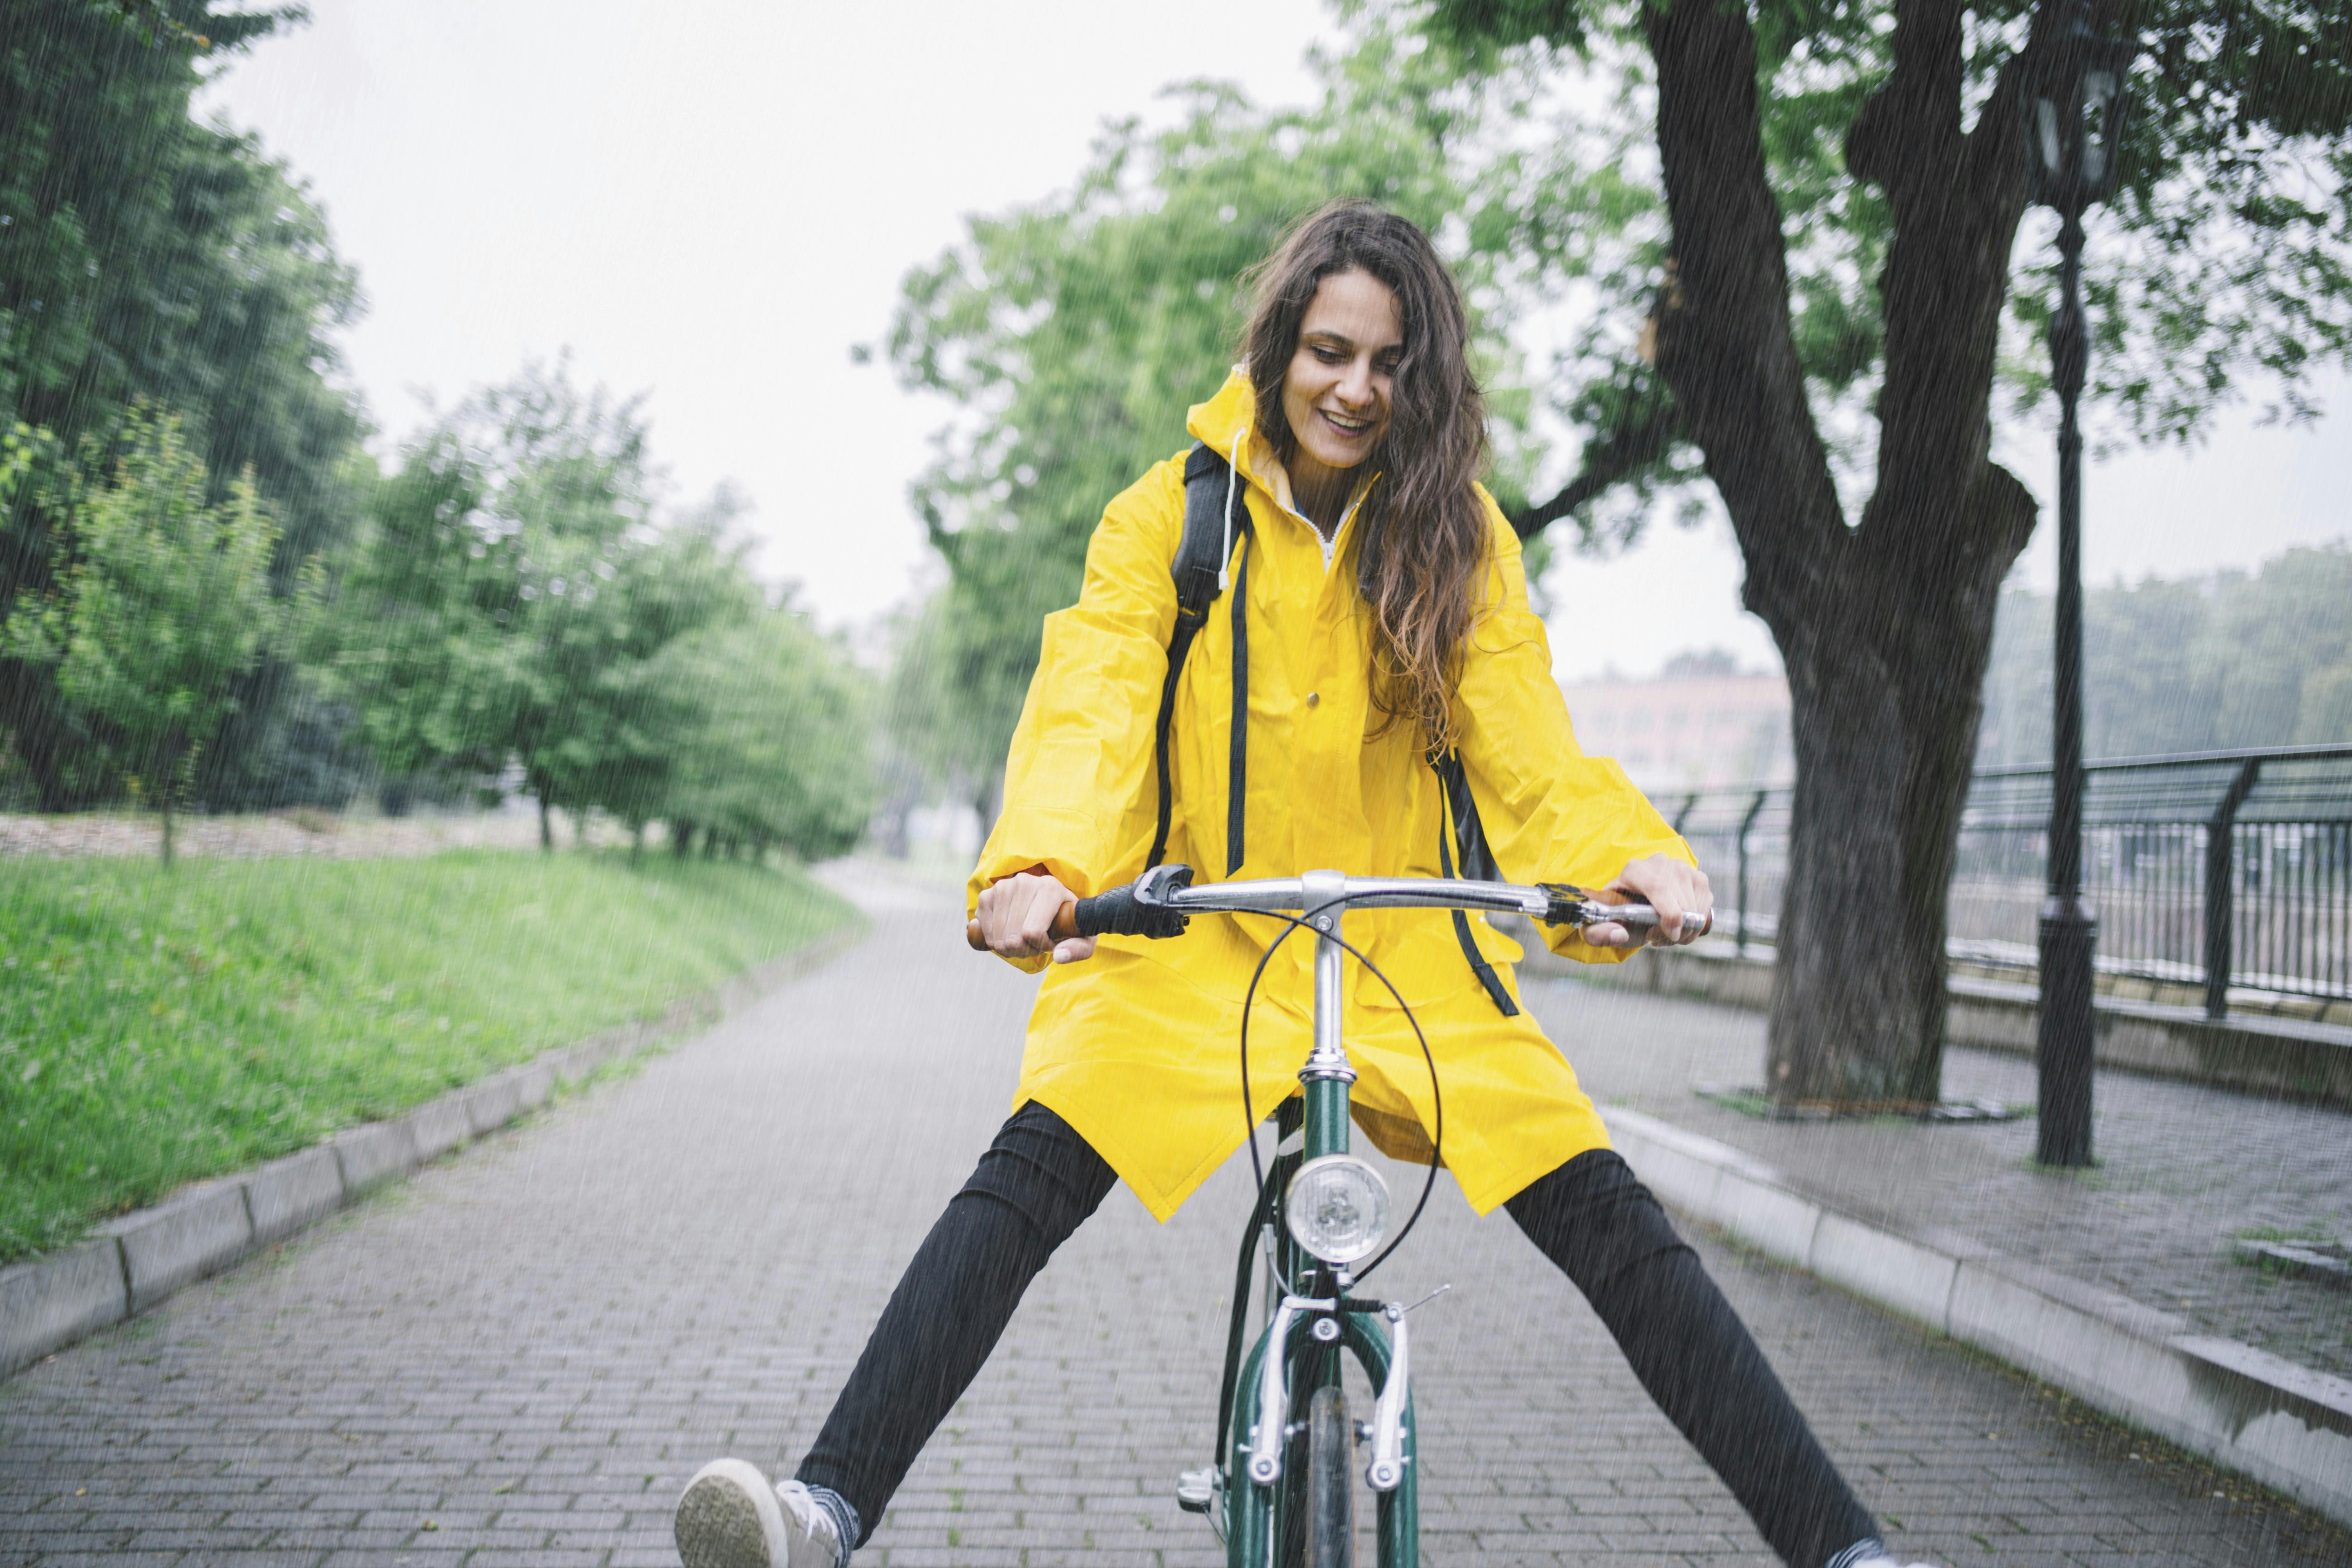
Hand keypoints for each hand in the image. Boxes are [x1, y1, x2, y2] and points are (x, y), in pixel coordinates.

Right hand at [974, 869, 1097, 964]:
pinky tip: (1010, 933)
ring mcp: (1002, 887)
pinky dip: (997, 941)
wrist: (1049, 901)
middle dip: (1026, 950)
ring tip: (1024, 938)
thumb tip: (1059, 957)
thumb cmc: (1067, 920)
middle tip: (1036, 943)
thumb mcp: (1084, 934)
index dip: (1041, 947)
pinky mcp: (986, 896)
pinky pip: (986, 933)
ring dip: (1011, 948)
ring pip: (999, 939)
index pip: (1033, 932)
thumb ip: (1080, 948)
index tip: (1051, 942)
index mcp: (1050, 888)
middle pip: (1014, 938)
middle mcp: (1024, 882)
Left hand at [1585, 852, 1712, 949]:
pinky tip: (1678, 926)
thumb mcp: (1601, 925)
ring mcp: (1682, 868)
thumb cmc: (1618, 913)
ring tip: (1666, 933)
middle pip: (1681, 902)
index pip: (1658, 887)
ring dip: (1685, 930)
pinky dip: (1695, 925)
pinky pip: (1705, 908)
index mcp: (1635, 870)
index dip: (1669, 914)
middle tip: (1657, 938)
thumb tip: (1619, 934)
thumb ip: (1597, 934)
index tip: (1669, 934)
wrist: (1634, 902)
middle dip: (1675, 930)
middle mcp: (1660, 863)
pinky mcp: (1698, 878)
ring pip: (1695, 908)